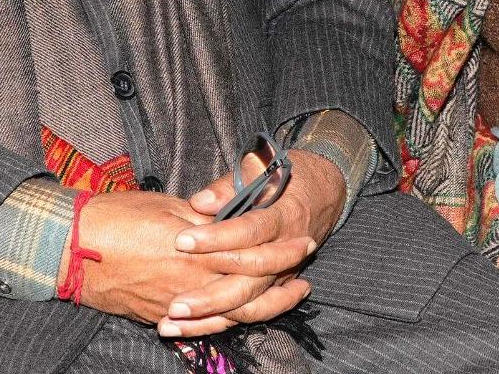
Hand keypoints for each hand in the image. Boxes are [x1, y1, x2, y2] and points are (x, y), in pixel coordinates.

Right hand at [59, 188, 303, 328]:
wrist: (71, 248)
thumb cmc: (117, 217)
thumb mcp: (168, 206)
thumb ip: (205, 217)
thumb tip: (230, 216)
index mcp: (199, 249)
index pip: (253, 251)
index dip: (282, 248)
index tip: (304, 240)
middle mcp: (193, 282)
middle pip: (250, 286)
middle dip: (283, 277)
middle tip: (306, 267)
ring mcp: (177, 303)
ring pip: (233, 313)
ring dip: (266, 304)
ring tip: (291, 295)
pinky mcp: (160, 315)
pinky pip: (204, 328)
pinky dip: (229, 324)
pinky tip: (244, 317)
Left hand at [158, 150, 344, 338]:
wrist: (324, 194)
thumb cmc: (291, 177)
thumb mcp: (266, 168)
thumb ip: (231, 185)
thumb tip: (200, 203)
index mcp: (285, 218)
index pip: (250, 231)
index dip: (217, 238)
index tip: (182, 241)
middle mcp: (287, 253)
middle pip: (250, 281)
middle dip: (212, 296)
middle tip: (176, 303)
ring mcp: (283, 275)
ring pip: (251, 305)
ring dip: (212, 318)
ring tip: (174, 323)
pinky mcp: (275, 288)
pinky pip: (251, 313)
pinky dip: (221, 324)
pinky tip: (188, 330)